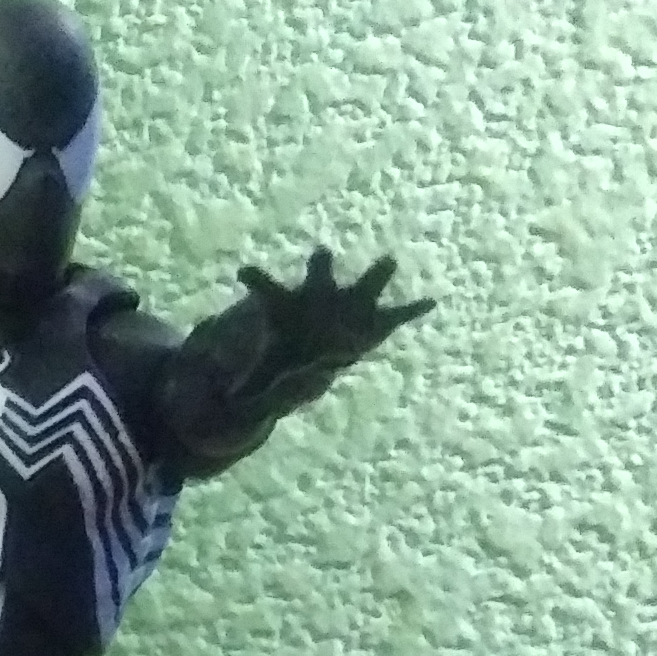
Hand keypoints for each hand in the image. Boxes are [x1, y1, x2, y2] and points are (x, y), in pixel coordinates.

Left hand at [222, 248, 432, 419]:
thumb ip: (249, 385)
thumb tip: (225, 404)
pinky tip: (431, 302)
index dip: (255, 281)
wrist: (319, 342)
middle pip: (320, 277)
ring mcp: (350, 304)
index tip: (242, 270)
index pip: (267, 291)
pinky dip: (414, 309)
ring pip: (365, 285)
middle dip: (320, 266)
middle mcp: (321, 296)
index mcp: (290, 305)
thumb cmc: (289, 347)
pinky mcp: (375, 320)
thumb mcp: (267, 369)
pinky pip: (398, 314)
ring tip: (389, 260)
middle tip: (320, 251)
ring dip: (376, 274)